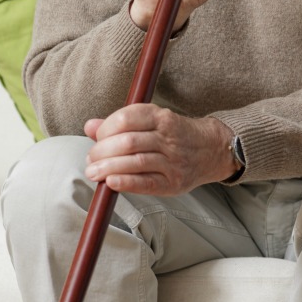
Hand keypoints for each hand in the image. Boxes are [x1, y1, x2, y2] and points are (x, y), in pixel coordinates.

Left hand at [84, 105, 236, 194]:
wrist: (212, 150)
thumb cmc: (175, 135)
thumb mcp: (152, 121)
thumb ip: (120, 124)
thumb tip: (89, 126)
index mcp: (161, 117)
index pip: (127, 118)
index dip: (106, 129)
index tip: (96, 138)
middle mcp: (168, 137)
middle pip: (128, 142)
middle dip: (102, 151)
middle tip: (91, 159)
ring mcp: (173, 161)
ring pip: (136, 162)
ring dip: (108, 168)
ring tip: (93, 172)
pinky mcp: (173, 182)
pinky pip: (146, 183)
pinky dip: (126, 183)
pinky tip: (111, 183)